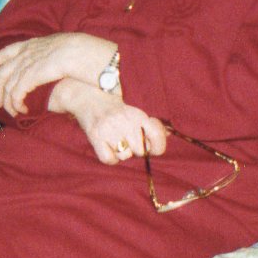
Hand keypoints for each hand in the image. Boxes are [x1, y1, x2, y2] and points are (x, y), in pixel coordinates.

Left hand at [0, 33, 113, 116]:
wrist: (92, 53)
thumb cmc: (87, 55)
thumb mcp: (67, 51)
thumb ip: (56, 57)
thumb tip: (56, 66)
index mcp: (37, 43)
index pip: (10, 49)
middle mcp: (30, 51)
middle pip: (3, 69)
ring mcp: (30, 62)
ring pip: (8, 83)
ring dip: (7, 100)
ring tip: (12, 112)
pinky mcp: (33, 74)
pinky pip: (17, 91)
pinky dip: (16, 102)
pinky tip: (22, 110)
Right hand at [44, 79, 167, 164]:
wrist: (89, 98)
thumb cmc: (116, 111)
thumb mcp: (135, 113)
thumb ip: (152, 125)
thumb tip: (168, 134)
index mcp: (139, 115)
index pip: (157, 137)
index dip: (157, 146)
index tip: (151, 147)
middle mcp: (126, 121)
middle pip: (140, 151)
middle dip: (135, 150)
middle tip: (127, 140)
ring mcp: (110, 129)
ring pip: (125, 156)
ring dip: (121, 153)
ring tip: (115, 141)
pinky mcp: (96, 136)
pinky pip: (109, 159)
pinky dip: (109, 157)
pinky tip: (107, 147)